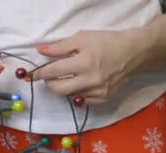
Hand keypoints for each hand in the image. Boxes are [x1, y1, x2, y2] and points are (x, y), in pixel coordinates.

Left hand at [30, 30, 144, 104]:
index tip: (32, 75)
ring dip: (64, 88)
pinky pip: (83, 101)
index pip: (54, 71)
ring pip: (70, 96)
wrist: (134, 53)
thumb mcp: (82, 38)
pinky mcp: (104, 98)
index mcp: (84, 62)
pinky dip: (77, 94)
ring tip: (66, 79)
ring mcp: (98, 92)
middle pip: (59, 89)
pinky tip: (79, 85)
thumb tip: (40, 52)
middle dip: (49, 84)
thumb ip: (60, 47)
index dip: (40, 73)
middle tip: (48, 78)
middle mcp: (90, 80)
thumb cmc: (107, 42)